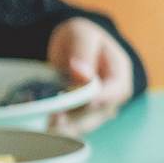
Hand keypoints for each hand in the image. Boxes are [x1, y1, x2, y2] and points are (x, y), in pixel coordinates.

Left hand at [47, 18, 134, 135]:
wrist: (71, 44)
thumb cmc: (80, 36)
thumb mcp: (82, 35)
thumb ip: (83, 51)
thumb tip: (81, 71)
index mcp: (119, 71)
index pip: (117, 89)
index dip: (103, 97)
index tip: (86, 102)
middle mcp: (112, 93)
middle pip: (101, 112)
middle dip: (79, 118)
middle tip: (56, 119)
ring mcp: (98, 106)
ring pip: (86, 123)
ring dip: (68, 127)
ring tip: (48, 126)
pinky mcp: (82, 114)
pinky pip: (73, 125)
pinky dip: (60, 127)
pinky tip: (44, 127)